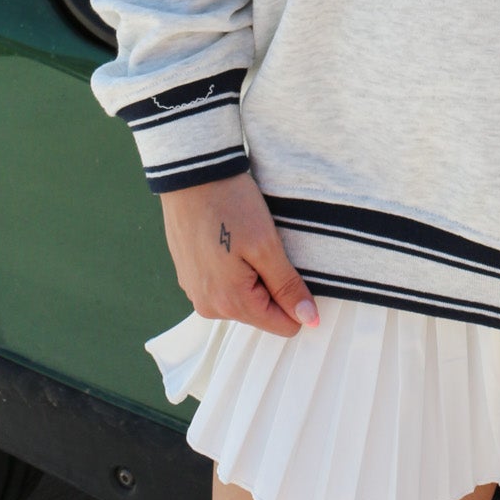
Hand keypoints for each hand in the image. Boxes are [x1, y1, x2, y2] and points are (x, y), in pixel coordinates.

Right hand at [158, 170, 319, 339]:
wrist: (191, 174)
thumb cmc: (230, 204)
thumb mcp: (267, 245)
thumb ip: (287, 286)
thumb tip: (309, 320)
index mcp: (231, 303)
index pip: (283, 325)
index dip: (296, 297)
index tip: (290, 265)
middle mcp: (209, 307)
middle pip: (262, 312)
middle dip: (271, 283)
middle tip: (265, 247)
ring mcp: (196, 292)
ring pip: (243, 298)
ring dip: (252, 274)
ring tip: (245, 240)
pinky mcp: (190, 277)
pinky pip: (224, 285)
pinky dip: (233, 267)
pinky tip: (230, 239)